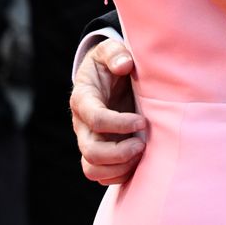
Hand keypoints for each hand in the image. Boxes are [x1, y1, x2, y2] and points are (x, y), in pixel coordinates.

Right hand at [70, 38, 145, 184]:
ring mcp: (88, 139)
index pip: (95, 119)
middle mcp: (82, 124)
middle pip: (91, 150)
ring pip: (92, 168)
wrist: (106, 76)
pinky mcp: (98, 150)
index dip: (119, 124)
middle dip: (119, 152)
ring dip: (118, 167)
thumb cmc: (110, 62)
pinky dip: (118, 175)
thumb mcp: (110, 50)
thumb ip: (116, 53)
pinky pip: (100, 174)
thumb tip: (124, 65)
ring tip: (141, 153)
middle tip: (143, 144)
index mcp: (83, 98)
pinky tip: (137, 162)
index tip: (142, 121)